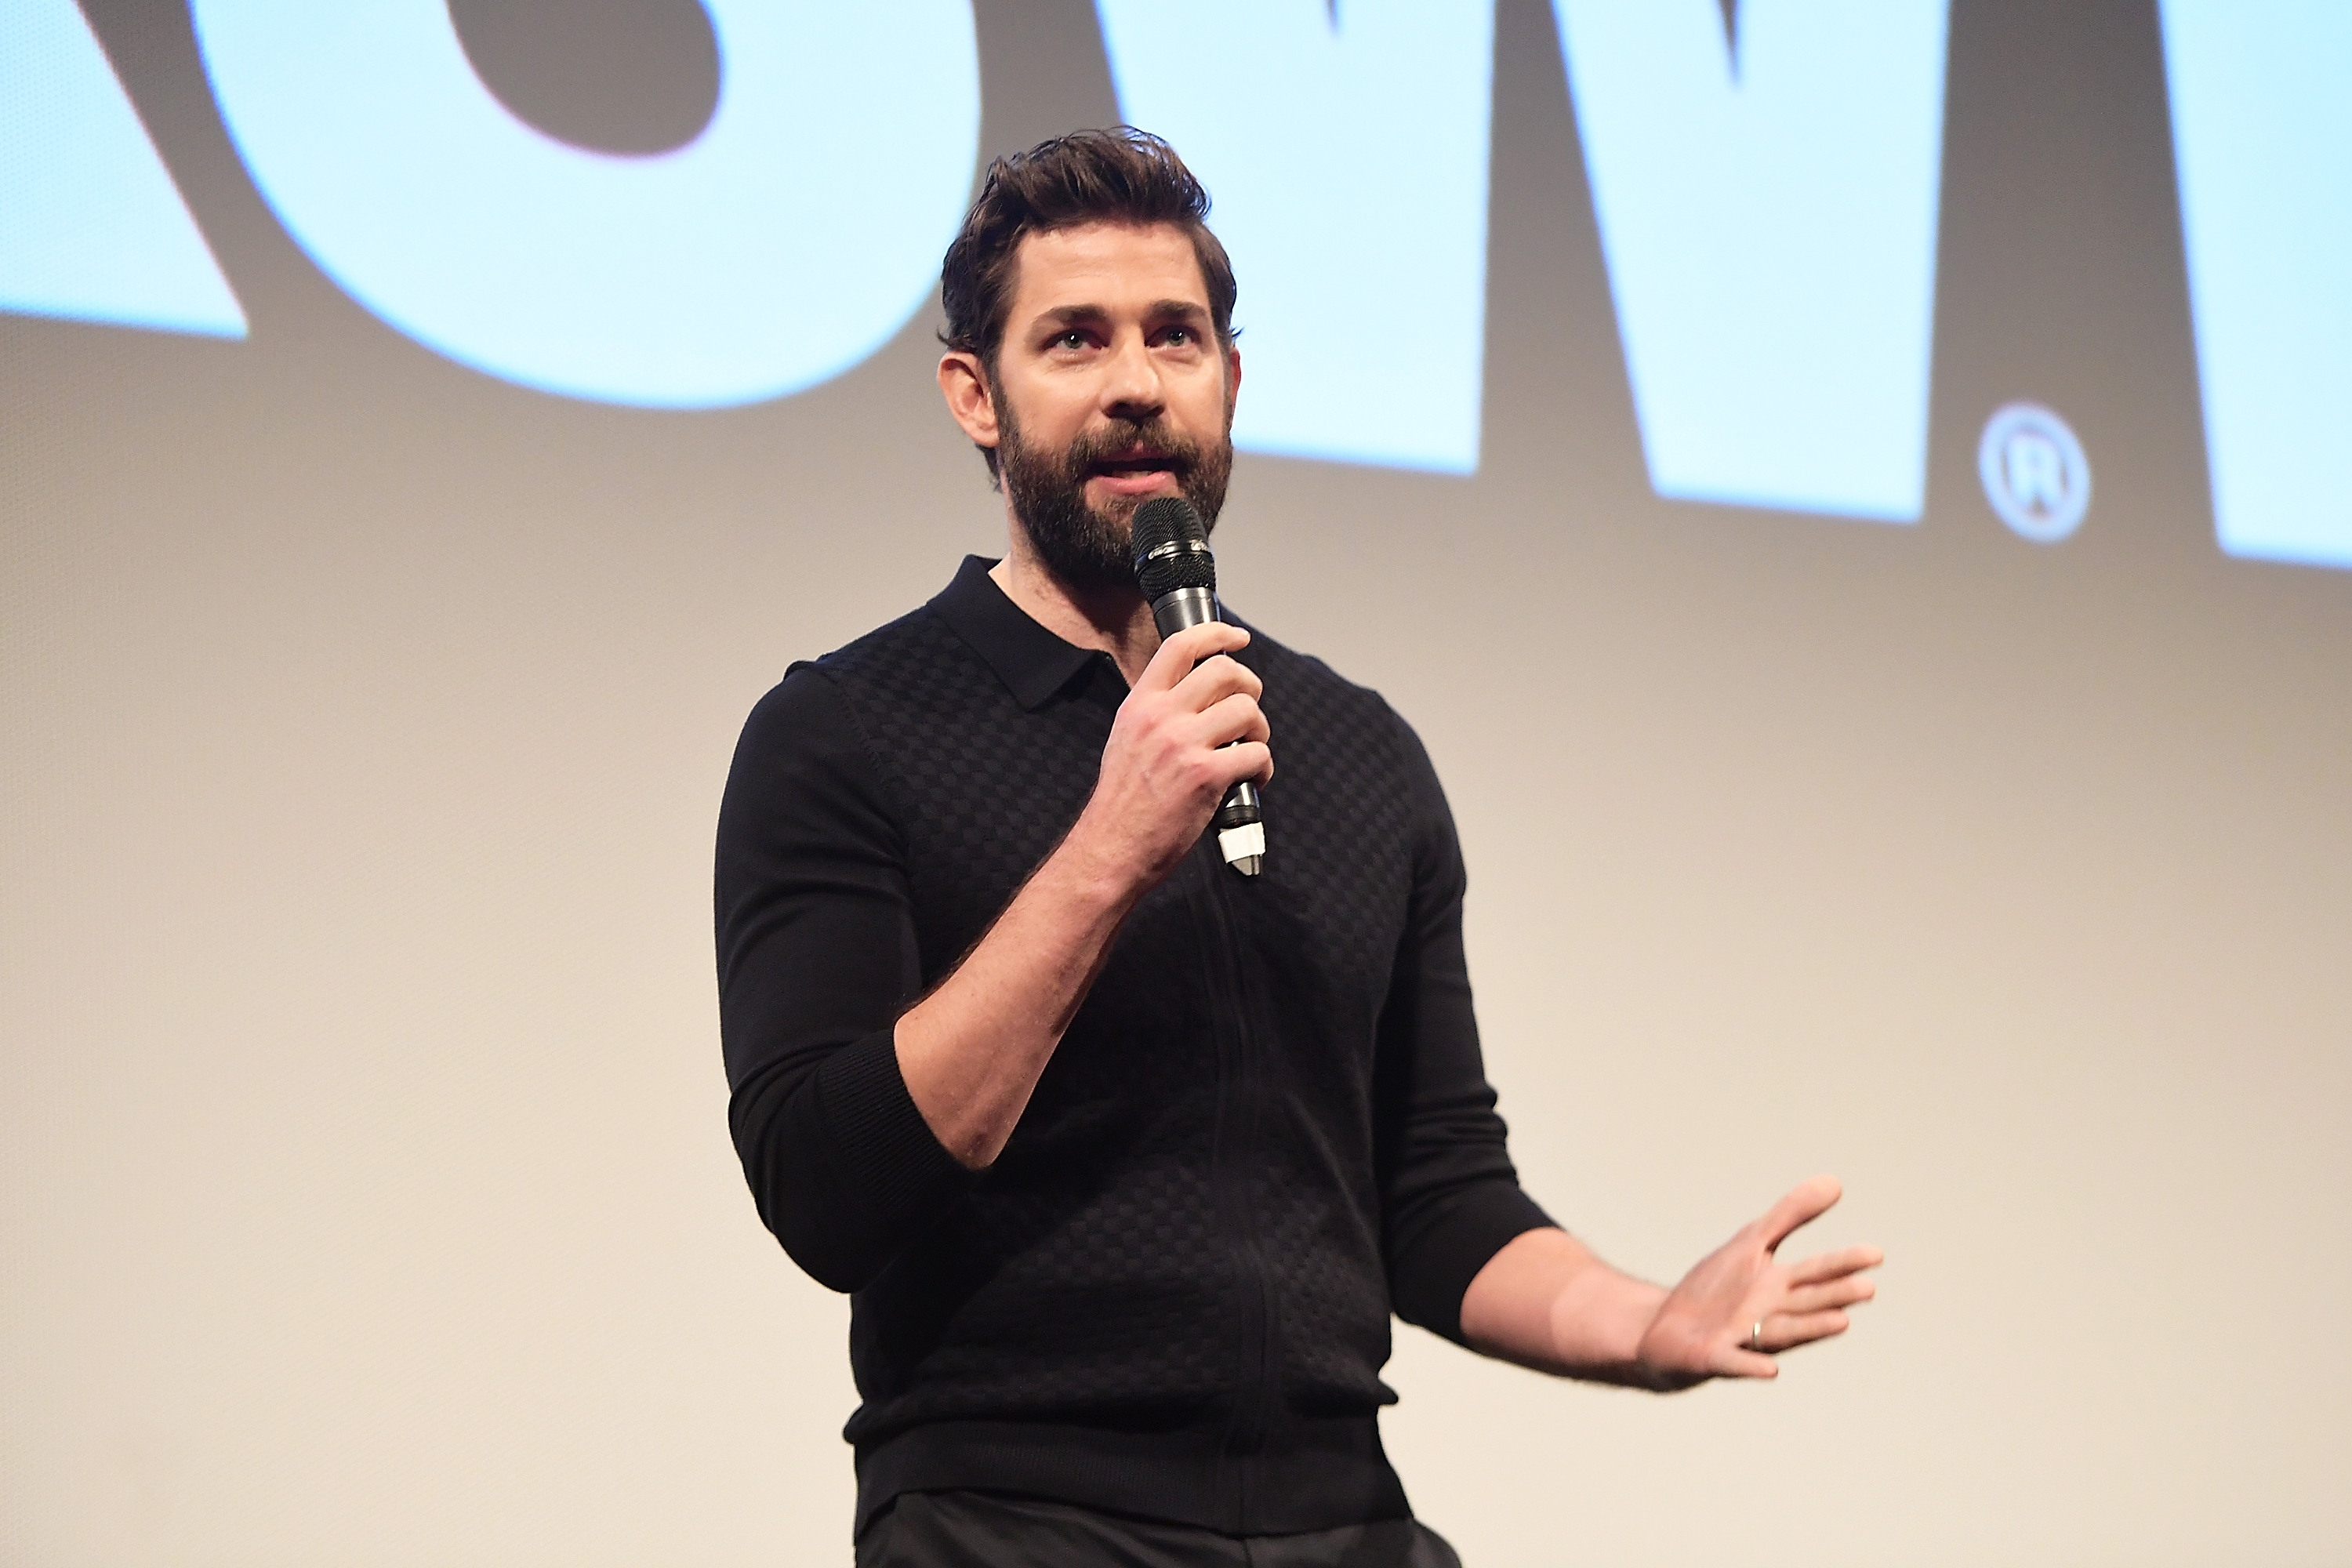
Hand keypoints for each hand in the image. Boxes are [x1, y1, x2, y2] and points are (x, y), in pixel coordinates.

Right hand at [1071, 621, 1271, 888]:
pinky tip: (1252, 779)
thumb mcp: (1126, 739)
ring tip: (1250, 749)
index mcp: (1140, 704)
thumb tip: (1199, 696)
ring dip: (1260, 730)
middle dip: (1250, 687)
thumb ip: (1156, 712)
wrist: (1111, 848)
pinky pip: (1256, 754)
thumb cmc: (1122, 802)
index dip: (1216, 633)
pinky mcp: (1206, 776)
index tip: (1237, 639)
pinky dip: (1263, 767)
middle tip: (1248, 710)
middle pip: (1225, 671)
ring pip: (1247, 711)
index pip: (1180, 646)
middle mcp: (1161, 717)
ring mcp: (1184, 744)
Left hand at [1634, 1175, 1880, 1387]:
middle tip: (1868, 1288)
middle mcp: (1769, 1315)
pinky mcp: (1713, 1358)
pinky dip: (1750, 1366)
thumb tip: (1835, 1182)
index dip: (1844, 1262)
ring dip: (1809, 1329)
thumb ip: (1790, 1215)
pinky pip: (1733, 1363)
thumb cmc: (1716, 1290)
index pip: (1816, 1271)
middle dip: (1834, 1295)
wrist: (1666, 1330)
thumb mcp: (1751, 1243)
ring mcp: (1742, 1338)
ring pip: (1781, 1333)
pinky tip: (1771, 1370)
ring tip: (1842, 1321)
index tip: (1877, 1253)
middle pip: (1806, 1303)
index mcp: (1779, 1287)